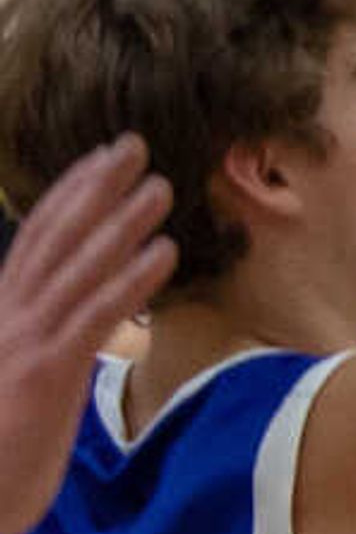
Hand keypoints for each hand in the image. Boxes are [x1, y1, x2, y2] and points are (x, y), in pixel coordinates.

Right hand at [0, 135, 172, 533]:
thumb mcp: (19, 387)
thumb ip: (43, 349)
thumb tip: (76, 327)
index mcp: (3, 316)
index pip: (37, 243)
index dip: (69, 198)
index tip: (101, 162)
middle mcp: (9, 317)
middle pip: (55, 239)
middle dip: (94, 189)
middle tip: (134, 146)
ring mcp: (26, 342)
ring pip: (79, 268)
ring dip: (122, 223)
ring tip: (160, 187)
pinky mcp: (46, 374)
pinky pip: (94, 316)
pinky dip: (130, 280)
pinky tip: (163, 251)